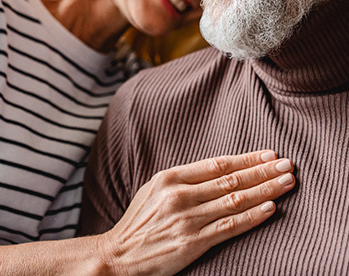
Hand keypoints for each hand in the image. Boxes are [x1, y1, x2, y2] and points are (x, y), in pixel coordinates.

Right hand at [98, 150, 294, 275]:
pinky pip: (229, 227)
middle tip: (287, 164)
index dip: (246, 158)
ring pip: (235, 200)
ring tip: (286, 182)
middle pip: (231, 179)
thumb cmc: (139, 220)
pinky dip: (252, 217)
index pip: (217, 164)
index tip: (268, 153)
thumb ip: (183, 179)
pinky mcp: (193, 242)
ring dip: (265, 190)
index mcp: (170, 177)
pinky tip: (270, 208)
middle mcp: (180, 195)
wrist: (120, 254)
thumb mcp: (154, 189)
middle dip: (263, 170)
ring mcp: (187, 219)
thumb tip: (218, 171)